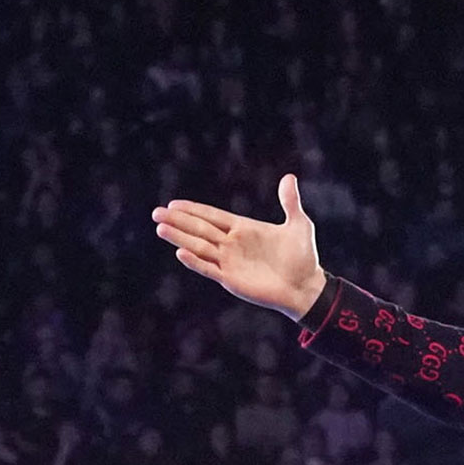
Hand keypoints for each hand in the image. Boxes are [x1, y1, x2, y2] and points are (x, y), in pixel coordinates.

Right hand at [151, 174, 326, 320]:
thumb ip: (290, 202)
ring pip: (199, 246)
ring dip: (180, 238)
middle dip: (178, 221)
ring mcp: (230, 262)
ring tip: (160, 228)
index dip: (193, 210)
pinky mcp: (232, 279)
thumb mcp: (299, 226)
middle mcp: (232, 244)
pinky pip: (209, 268)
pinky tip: (180, 252)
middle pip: (200, 229)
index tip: (173, 204)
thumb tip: (289, 177)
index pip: (212, 216)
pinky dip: (195, 261)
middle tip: (156, 213)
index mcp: (244, 229)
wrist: (307, 287)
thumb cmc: (303, 258)